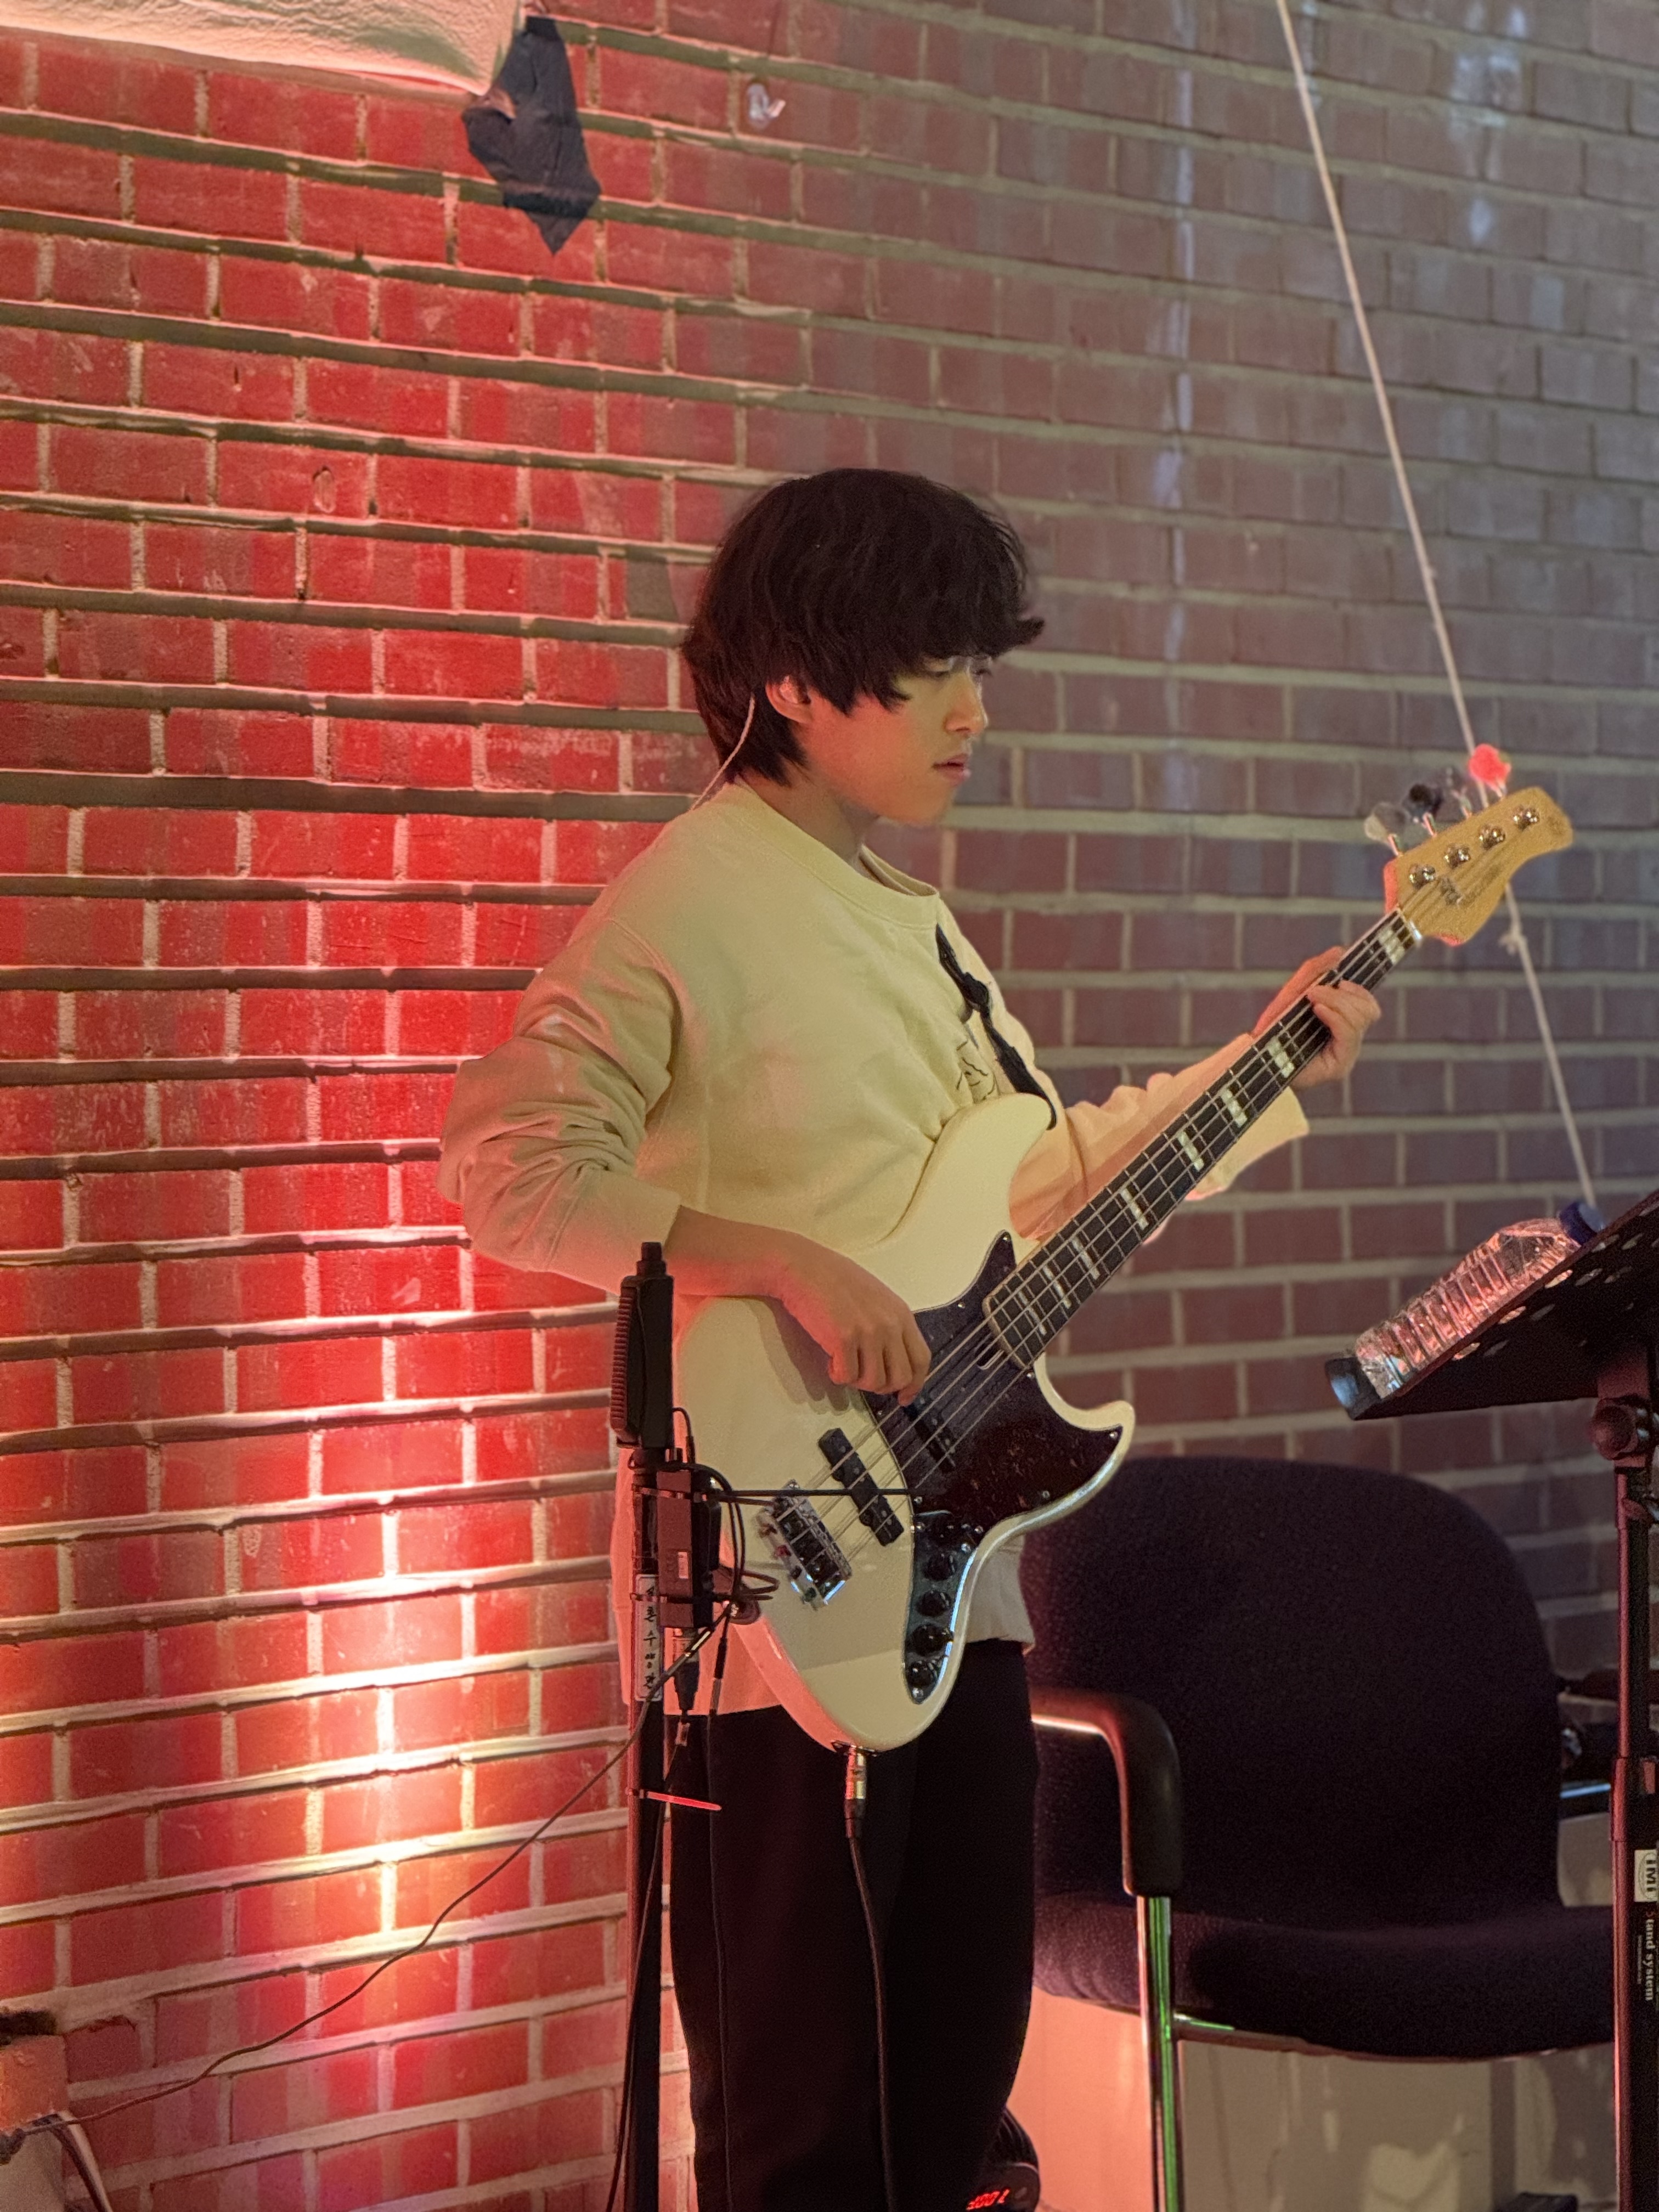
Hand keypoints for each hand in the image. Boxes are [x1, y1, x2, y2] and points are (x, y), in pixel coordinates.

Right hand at [663, 1210, 931, 1401]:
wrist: (800, 1266)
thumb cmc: (832, 1279)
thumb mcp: (875, 1297)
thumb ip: (889, 1324)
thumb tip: (891, 1358)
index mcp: (900, 1312)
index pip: (921, 1359)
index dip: (914, 1384)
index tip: (904, 1396)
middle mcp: (889, 1323)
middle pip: (899, 1377)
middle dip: (881, 1386)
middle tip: (863, 1380)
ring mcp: (867, 1331)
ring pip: (873, 1381)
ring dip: (856, 1380)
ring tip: (842, 1363)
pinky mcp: (843, 1339)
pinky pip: (846, 1377)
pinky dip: (837, 1375)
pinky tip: (830, 1361)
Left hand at [1253, 946, 1380, 1093]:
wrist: (1256, 1056)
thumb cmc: (1274, 1027)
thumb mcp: (1293, 993)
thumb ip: (1313, 971)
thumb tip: (1338, 951)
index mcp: (1343, 1024)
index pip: (1368, 1005)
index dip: (1360, 989)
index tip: (1340, 980)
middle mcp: (1349, 1041)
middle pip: (1369, 1010)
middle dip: (1343, 995)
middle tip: (1315, 991)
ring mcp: (1346, 1055)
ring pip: (1361, 1020)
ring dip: (1337, 1002)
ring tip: (1312, 999)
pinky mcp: (1339, 1067)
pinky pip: (1349, 1034)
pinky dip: (1335, 1016)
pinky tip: (1317, 1010)